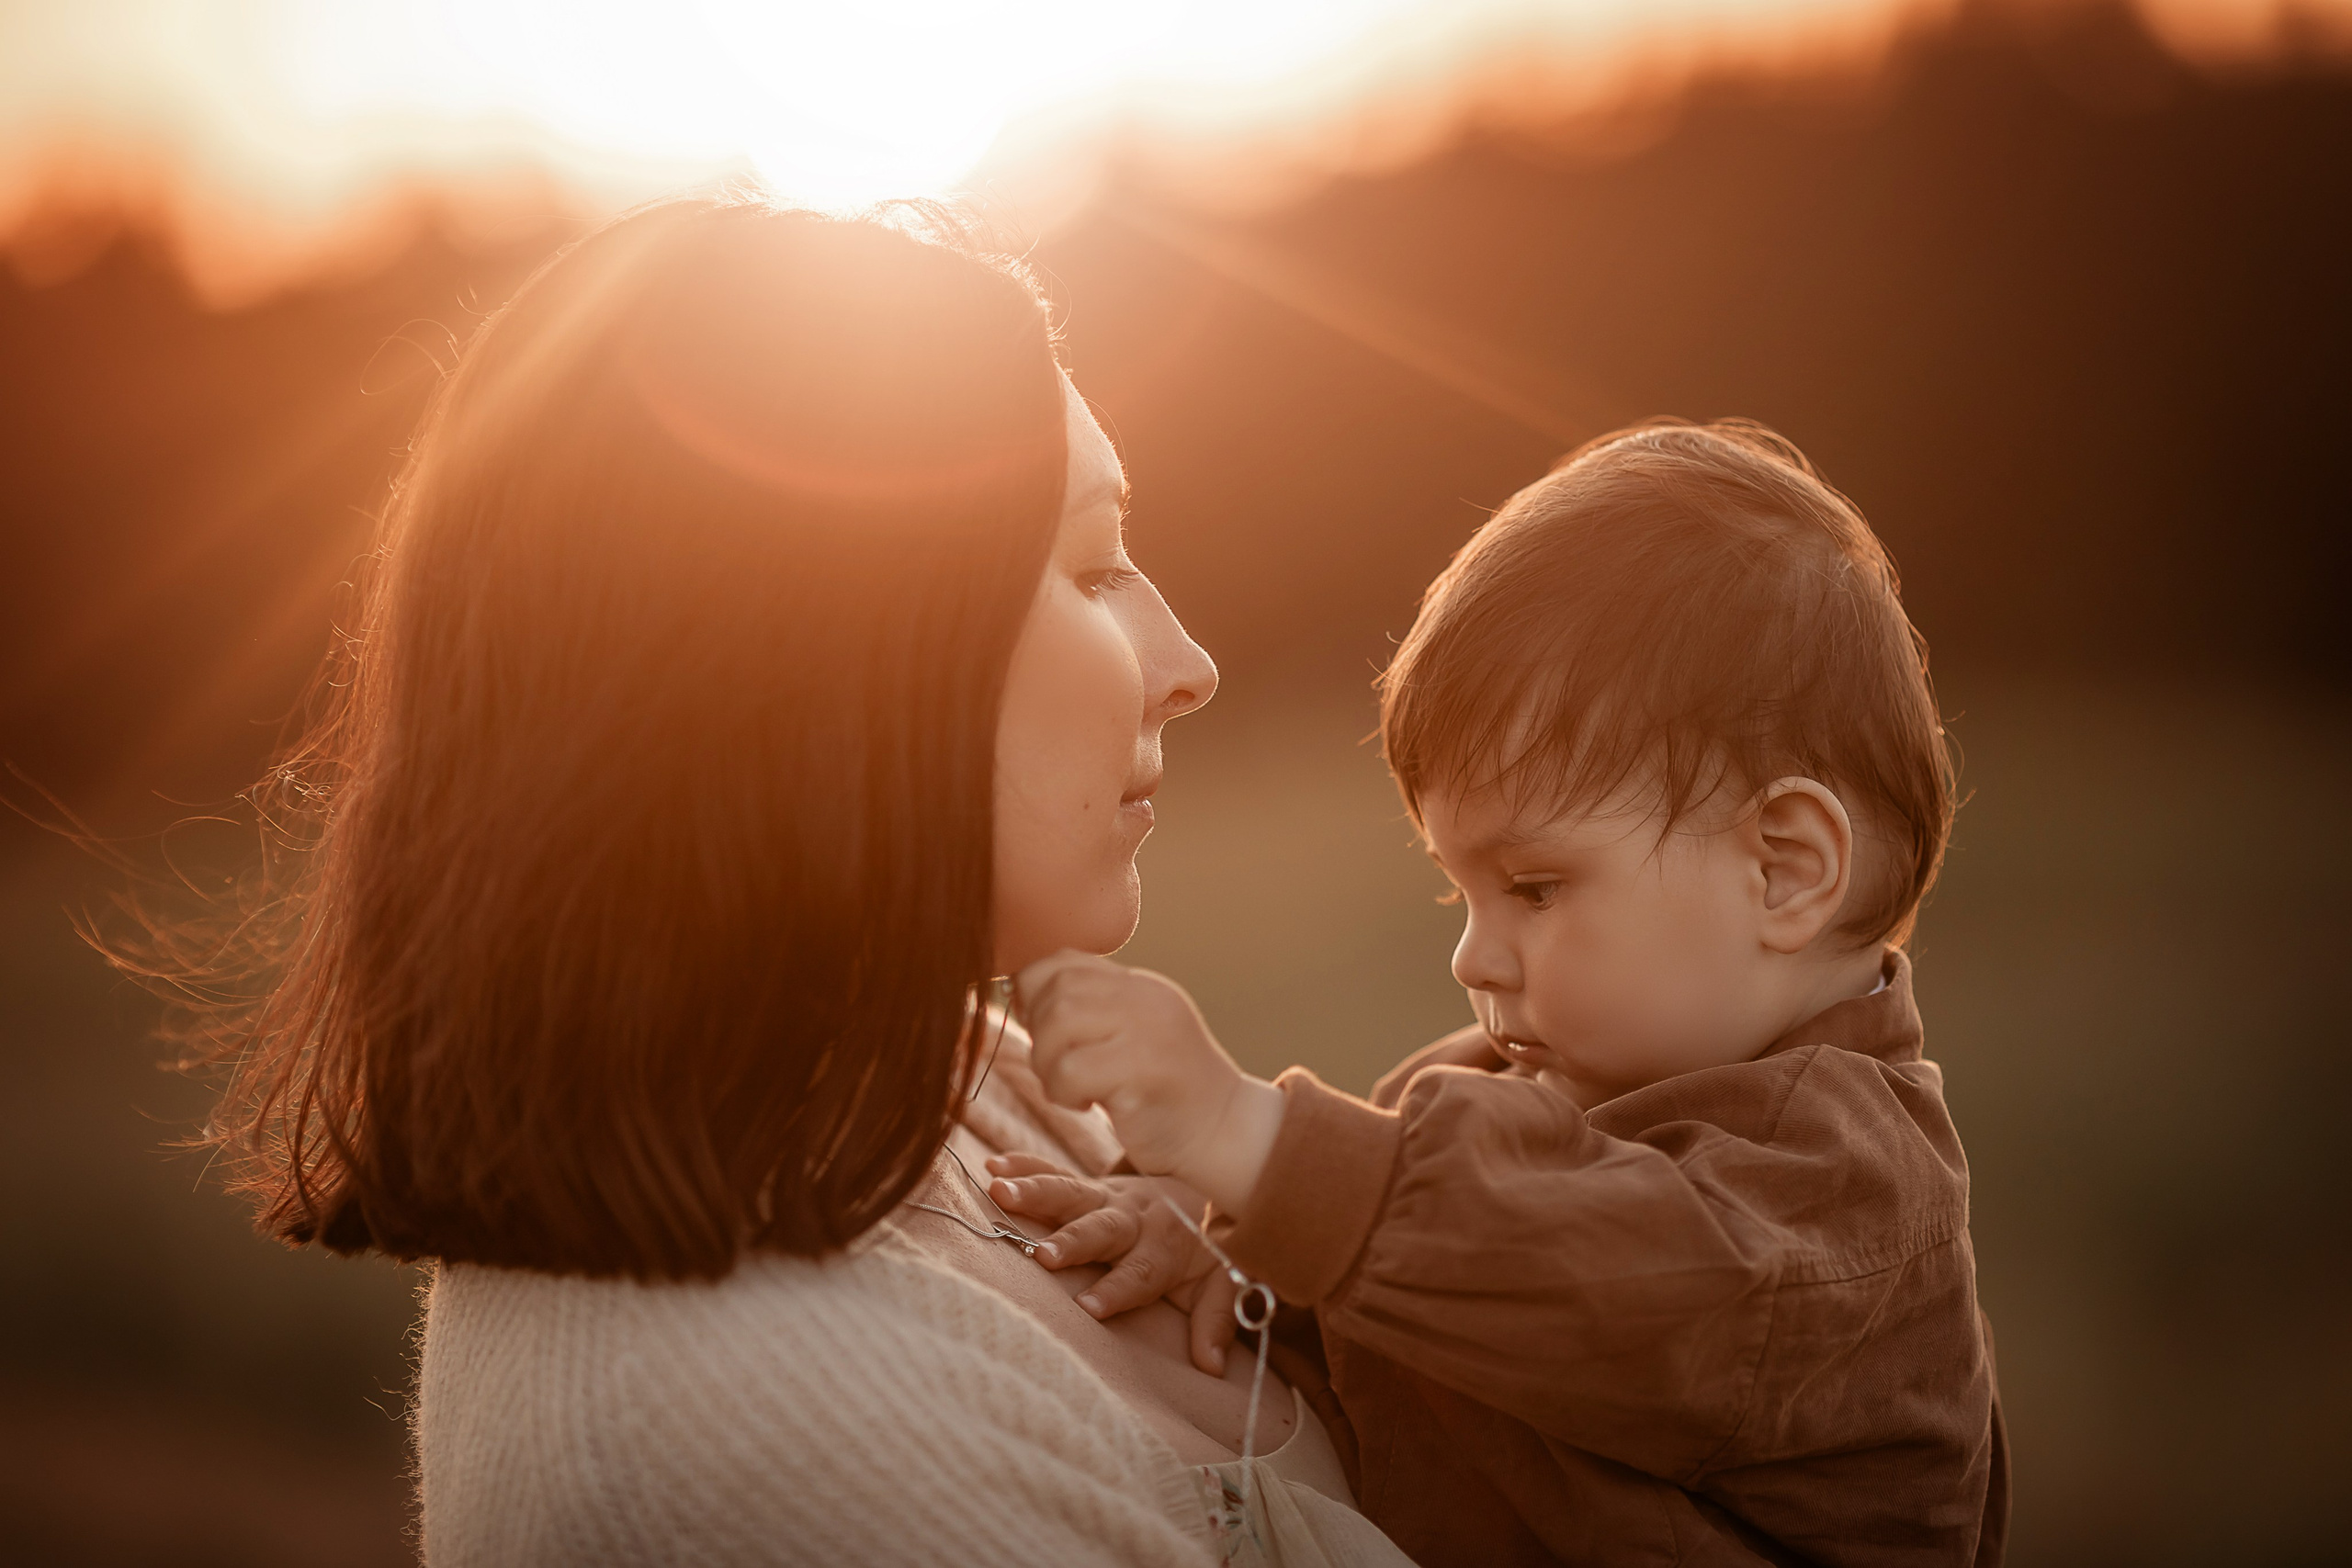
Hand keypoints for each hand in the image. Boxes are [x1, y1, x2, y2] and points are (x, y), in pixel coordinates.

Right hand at [986, 1153, 1241, 1374]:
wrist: (1202, 1188)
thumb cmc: (1204, 1248)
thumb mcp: (1219, 1282)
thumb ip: (1215, 1320)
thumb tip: (1212, 1366)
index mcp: (1164, 1247)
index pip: (1141, 1273)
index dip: (1117, 1290)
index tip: (1089, 1308)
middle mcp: (1133, 1218)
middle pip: (1101, 1229)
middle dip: (1072, 1242)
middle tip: (1043, 1256)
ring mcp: (1107, 1197)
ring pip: (1071, 1192)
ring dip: (1036, 1192)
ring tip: (1000, 1193)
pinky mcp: (1087, 1185)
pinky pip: (1054, 1171)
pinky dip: (1024, 1166)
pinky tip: (993, 1167)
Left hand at [1014, 951, 1284, 1216]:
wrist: (1223, 1135)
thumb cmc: (1162, 1094)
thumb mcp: (1129, 1037)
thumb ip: (1090, 1010)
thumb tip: (1017, 989)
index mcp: (1139, 986)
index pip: (1064, 961)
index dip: (1035, 995)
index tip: (1043, 1033)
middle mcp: (1146, 998)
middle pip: (1057, 988)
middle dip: (1038, 1033)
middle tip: (1057, 1069)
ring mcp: (1148, 1030)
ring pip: (1059, 1021)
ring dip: (1047, 1063)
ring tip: (1069, 1088)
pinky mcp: (1144, 1070)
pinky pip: (1071, 1069)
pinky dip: (1063, 1091)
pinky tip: (1087, 1105)